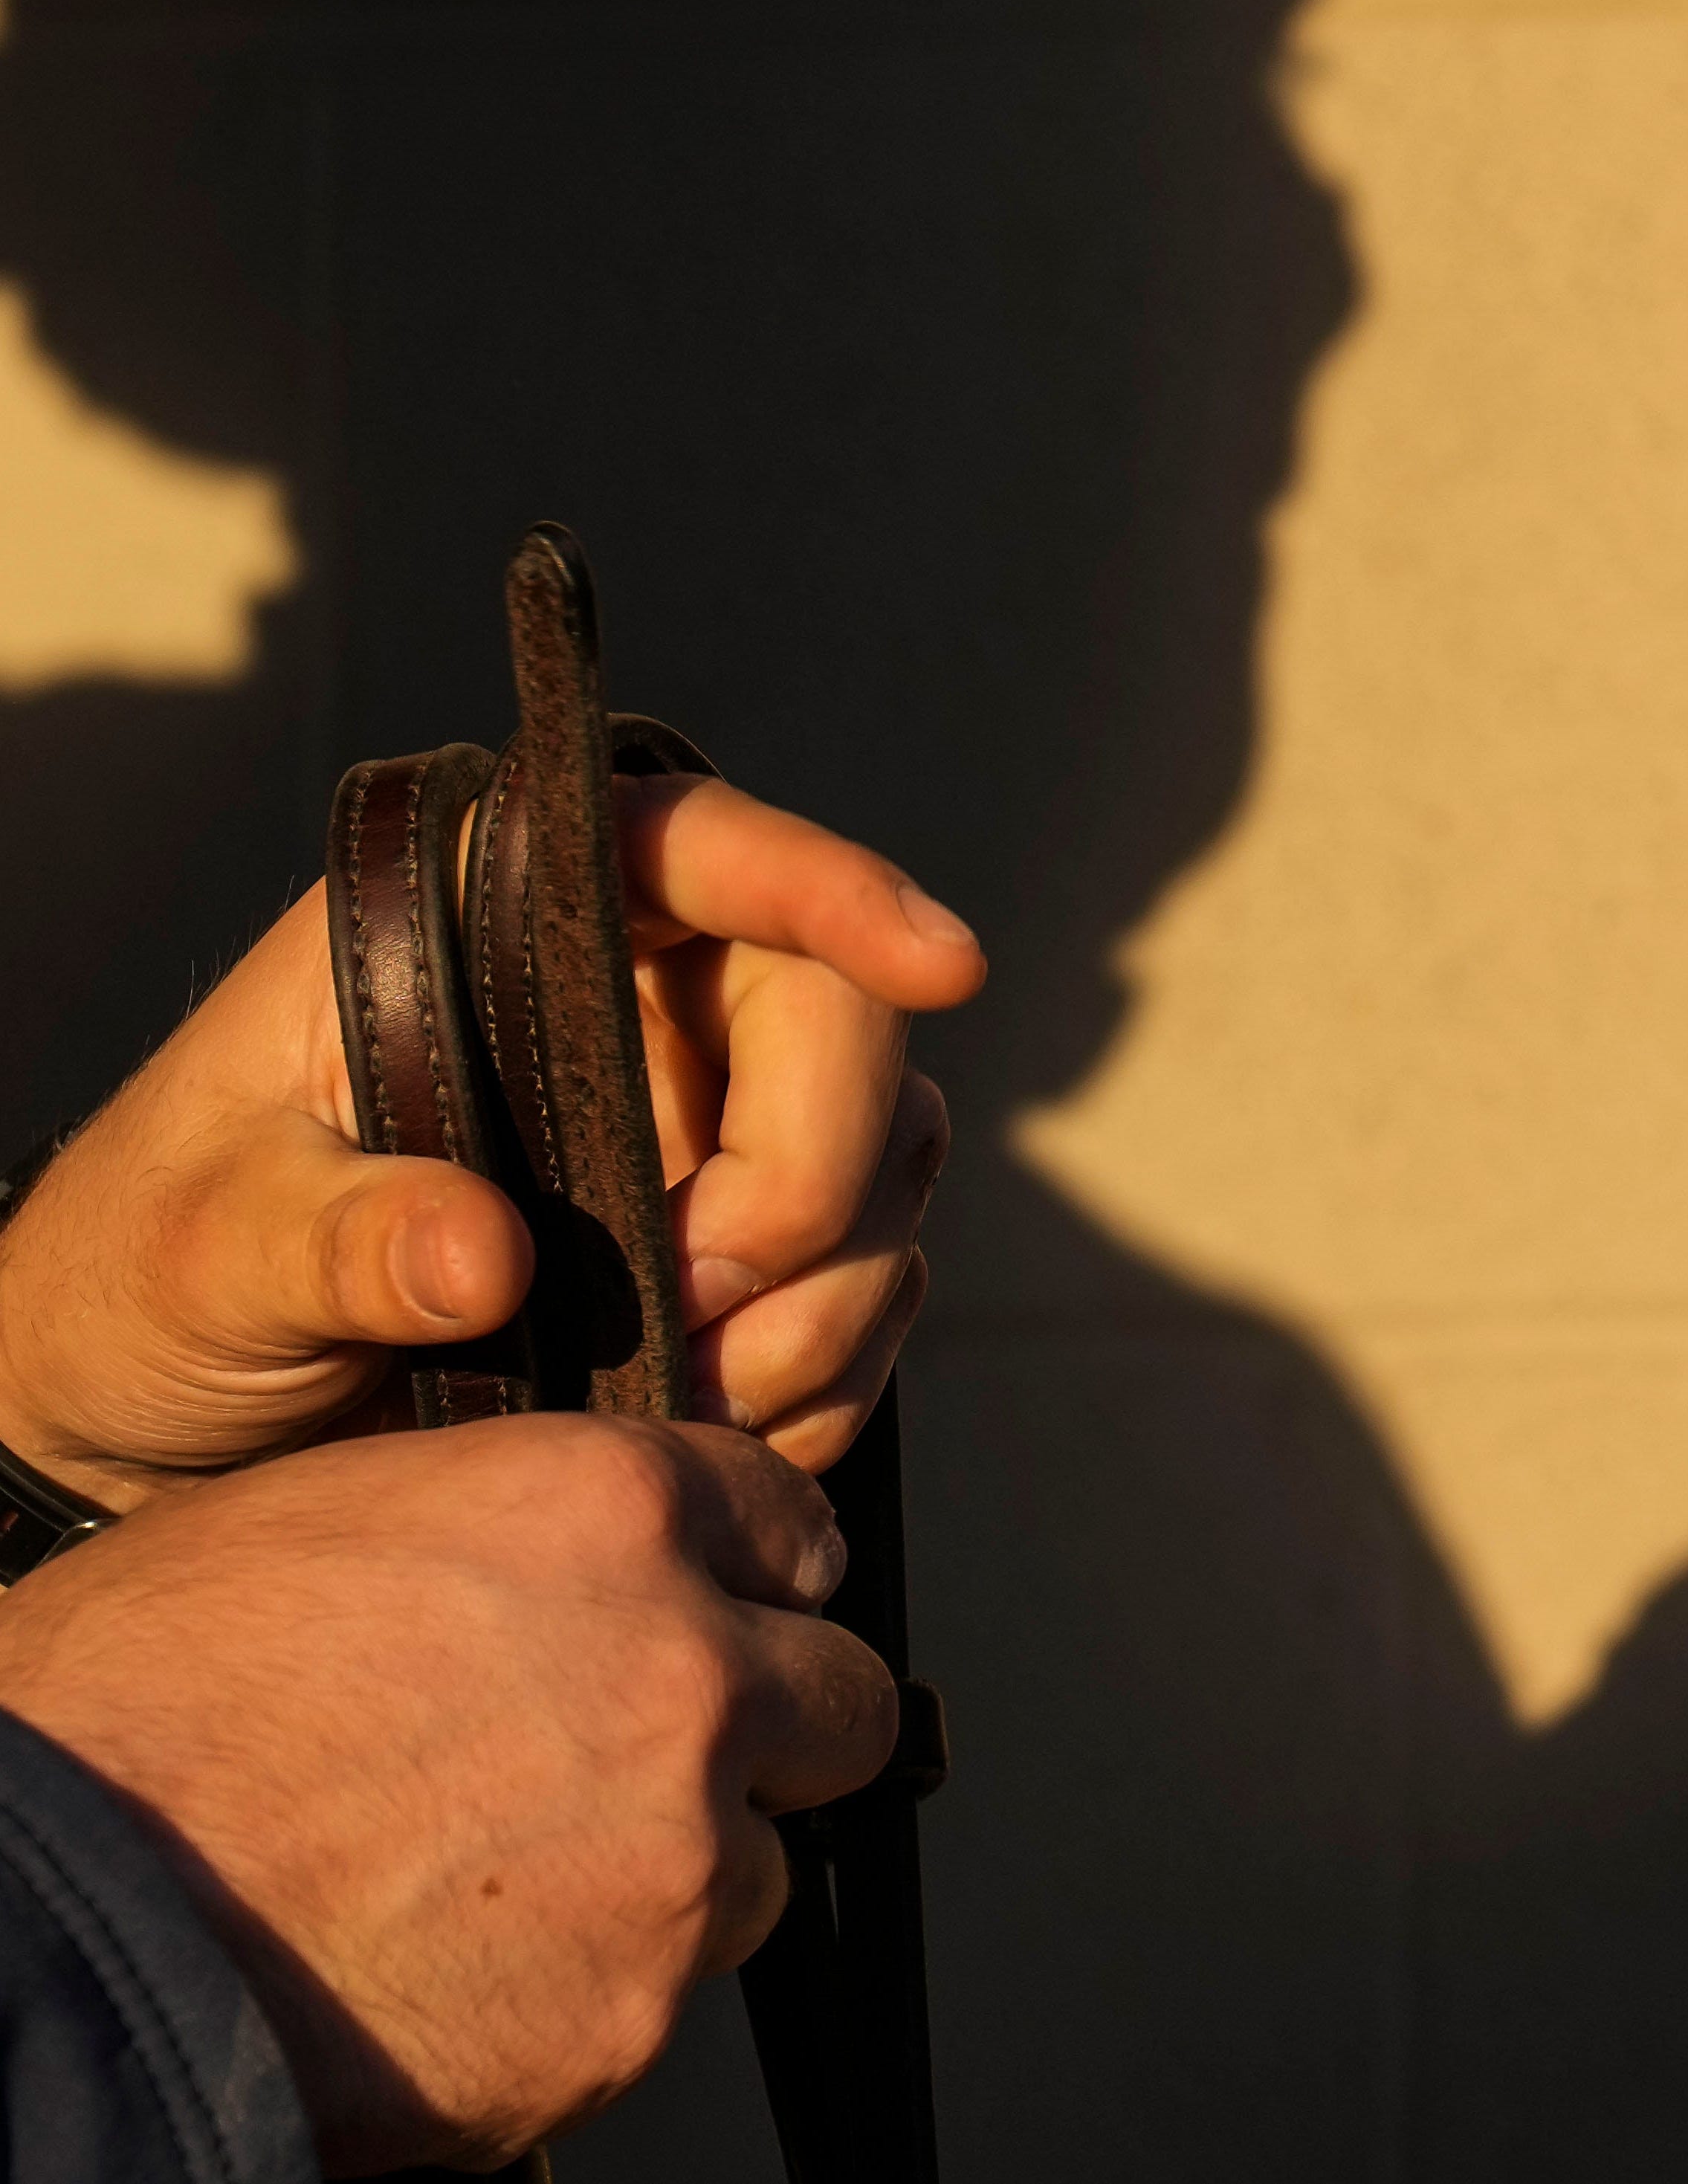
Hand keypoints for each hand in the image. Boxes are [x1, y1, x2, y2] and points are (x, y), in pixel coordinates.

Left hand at [0, 776, 984, 1501]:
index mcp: (503, 915)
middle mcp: (635, 993)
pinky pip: (865, 1285)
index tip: (947, 961)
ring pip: (883, 1156)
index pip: (704, 849)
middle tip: (705, 1310)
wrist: (151, 1419)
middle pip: (838, 1020)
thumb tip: (480, 1257)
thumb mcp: (199, 1243)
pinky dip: (826, 1373)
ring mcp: (701, 1116)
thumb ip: (327, 1240)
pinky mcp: (732, 1244)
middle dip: (811, 1177)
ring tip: (691, 1402)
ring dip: (826, 1297)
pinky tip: (728, 1432)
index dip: (840, 890)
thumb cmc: (144, 1274)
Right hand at [0, 1416, 896, 2168]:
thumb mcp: (341, 1517)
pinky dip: (592, 1990)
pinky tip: (474, 1971)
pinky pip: (663, 1993)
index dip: (753, 1572)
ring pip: (758, 1859)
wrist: (58, 1928)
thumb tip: (580, 1564)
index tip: (732, 1607)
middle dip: (766, 1725)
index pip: (788, 1519)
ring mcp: (670, 1852)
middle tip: (654, 1762)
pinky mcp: (626, 2014)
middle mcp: (679, 1666)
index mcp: (609, 1512)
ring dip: (680, 1871)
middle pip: (833, 1695)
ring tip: (525, 1886)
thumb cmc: (140, 1718)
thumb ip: (518, 1528)